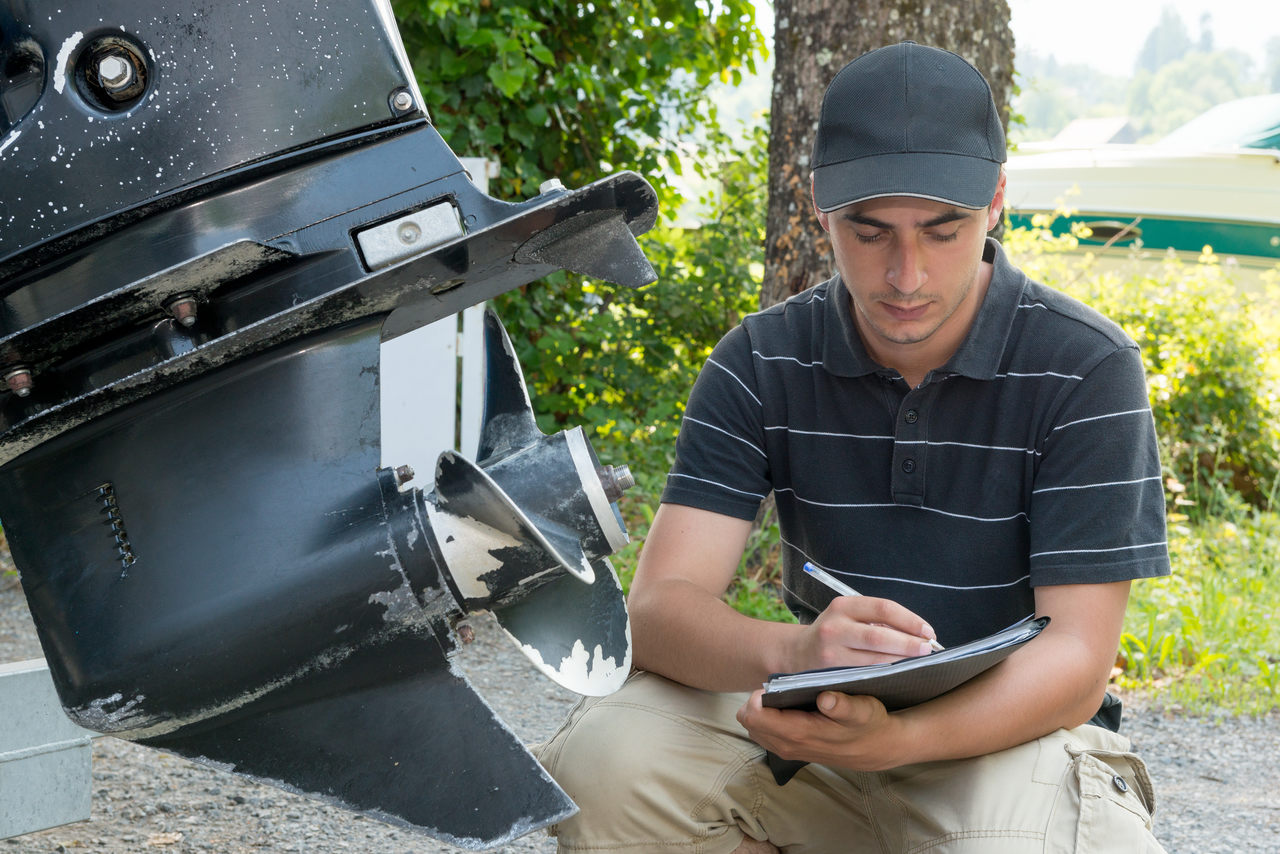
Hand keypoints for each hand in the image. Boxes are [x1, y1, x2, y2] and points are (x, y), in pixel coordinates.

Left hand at [736, 689, 906, 770]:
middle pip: (748, 722)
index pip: (755, 716)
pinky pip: (764, 734)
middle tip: (777, 689)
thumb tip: (825, 699)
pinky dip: (767, 720)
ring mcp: (787, 750)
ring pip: (754, 728)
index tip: (774, 686)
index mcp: (799, 733)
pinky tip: (787, 709)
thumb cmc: (869, 723)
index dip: (758, 697)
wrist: (878, 748)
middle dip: (756, 702)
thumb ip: (843, 705)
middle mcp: (788, 745)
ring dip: (761, 711)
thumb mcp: (863, 710)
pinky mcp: (791, 750)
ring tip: (782, 698)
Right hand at [783, 595, 937, 672]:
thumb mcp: (849, 617)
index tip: (928, 631)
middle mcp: (834, 627)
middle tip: (928, 649)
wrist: (798, 653)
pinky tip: (899, 673)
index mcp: (843, 606)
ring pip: (875, 659)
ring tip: (919, 662)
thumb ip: (878, 620)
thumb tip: (919, 633)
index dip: (910, 620)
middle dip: (909, 644)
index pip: (883, 608)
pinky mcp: (830, 672)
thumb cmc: (835, 633)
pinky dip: (886, 673)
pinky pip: (865, 673)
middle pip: (880, 636)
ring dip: (902, 661)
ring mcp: (831, 651)